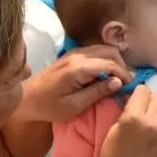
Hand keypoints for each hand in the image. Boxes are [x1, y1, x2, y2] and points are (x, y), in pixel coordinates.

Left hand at [13, 46, 132, 123]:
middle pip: (109, 51)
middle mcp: (77, 55)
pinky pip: (95, 52)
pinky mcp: (72, 56)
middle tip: (124, 83)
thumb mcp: (75, 105)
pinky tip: (105, 75)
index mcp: (78, 68)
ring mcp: (74, 53)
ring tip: (117, 80)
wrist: (26, 99)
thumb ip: (97, 92)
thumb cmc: (49, 107)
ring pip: (103, 48)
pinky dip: (105, 60)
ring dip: (114, 62)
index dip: (123, 74)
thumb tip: (118, 82)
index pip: (110, 63)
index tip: (130, 87)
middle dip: (121, 65)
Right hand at [99, 88, 156, 156]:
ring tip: (150, 126)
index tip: (135, 99)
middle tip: (143, 110)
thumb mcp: (112, 132)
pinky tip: (155, 140)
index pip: (143, 91)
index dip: (138, 94)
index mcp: (134, 117)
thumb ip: (126, 114)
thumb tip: (132, 101)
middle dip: (150, 101)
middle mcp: (153, 124)